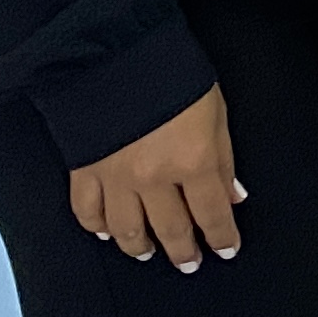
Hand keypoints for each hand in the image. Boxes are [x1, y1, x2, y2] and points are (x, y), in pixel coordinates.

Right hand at [67, 84, 242, 271]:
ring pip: (127, 229)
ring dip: (140, 246)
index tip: (227, 250)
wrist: (115, 52)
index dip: (222, 237)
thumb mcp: (216, 112)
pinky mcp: (84, 170)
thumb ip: (224, 159)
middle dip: (184, 251)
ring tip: (148, 253)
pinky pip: (88, 211)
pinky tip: (105, 232)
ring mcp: (116, 178)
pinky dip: (96, 226)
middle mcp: (154, 179)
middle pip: (172, 228)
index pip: (213, 214)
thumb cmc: (173, 75)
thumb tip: (233, 195)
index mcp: (194, 163)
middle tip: (190, 263)